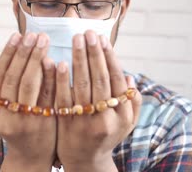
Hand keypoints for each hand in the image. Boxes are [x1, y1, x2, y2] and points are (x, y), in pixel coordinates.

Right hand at [0, 32, 56, 171]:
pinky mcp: (43, 122)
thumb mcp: (1, 106)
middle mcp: (4, 115)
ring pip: (29, 84)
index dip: (7, 54)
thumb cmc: (17, 121)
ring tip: (44, 40)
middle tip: (33, 34)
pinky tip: (56, 60)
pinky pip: (47, 95)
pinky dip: (50, 76)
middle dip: (23, 52)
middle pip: (13, 78)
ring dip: (36, 59)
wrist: (31, 154)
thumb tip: (5, 55)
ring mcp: (24, 119)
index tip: (17, 35)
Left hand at [55, 30, 141, 171]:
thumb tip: (128, 76)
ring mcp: (85, 121)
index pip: (116, 80)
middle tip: (89, 32)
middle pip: (100, 79)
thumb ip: (132, 101)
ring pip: (82, 86)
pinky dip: (61, 80)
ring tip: (76, 39)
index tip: (103, 39)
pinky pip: (63, 98)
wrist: (86, 161)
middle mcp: (106, 117)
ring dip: (79, 59)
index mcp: (122, 114)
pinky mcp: (66, 124)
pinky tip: (59, 63)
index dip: (110, 58)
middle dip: (94, 53)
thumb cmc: (107, 135)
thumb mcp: (127, 123)